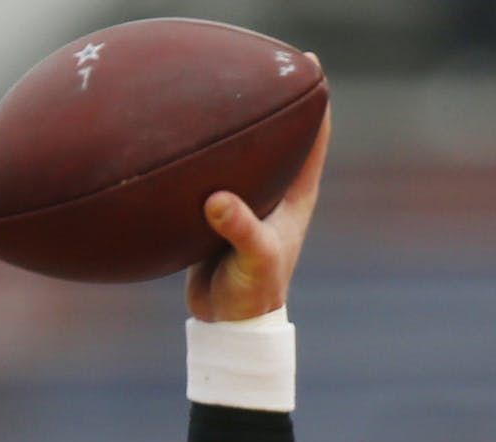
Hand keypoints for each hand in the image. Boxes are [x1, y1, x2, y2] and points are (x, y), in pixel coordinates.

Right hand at [187, 59, 330, 321]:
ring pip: (244, 154)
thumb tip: (217, 200)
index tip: (311, 66)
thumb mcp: (252, 258)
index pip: (313, 141)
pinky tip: (179, 138)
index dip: (316, 104)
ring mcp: (248, 203)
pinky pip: (212, 174)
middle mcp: (276, 195)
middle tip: (259, 64)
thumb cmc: (253, 292)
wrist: (229, 323)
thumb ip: (239, 228)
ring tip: (216, 91)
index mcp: (296, 198)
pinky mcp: (219, 215)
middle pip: (281, 138)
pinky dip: (202, 155)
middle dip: (274, 102)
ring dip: (234, 126)